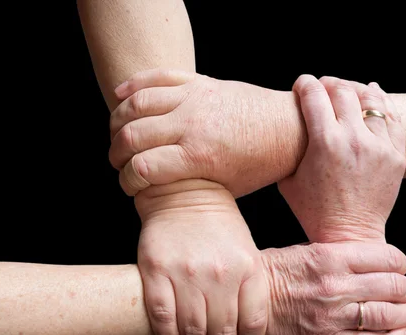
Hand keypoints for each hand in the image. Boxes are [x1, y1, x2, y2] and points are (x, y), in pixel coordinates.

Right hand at [110, 69, 305, 196]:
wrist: (289, 128)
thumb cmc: (259, 164)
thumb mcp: (226, 187)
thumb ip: (188, 184)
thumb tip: (154, 184)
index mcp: (199, 157)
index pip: (141, 168)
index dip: (127, 181)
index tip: (130, 186)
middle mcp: (192, 124)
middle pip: (131, 136)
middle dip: (116, 154)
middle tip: (119, 163)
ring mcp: (194, 98)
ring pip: (136, 103)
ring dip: (117, 121)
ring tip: (118, 135)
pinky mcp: (200, 82)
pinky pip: (156, 76)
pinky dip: (132, 85)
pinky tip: (121, 98)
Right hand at [136, 180, 266, 334]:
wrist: (186, 193)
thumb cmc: (219, 226)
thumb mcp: (247, 250)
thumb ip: (248, 286)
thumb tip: (243, 329)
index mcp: (248, 267)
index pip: (253, 324)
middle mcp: (219, 273)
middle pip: (222, 332)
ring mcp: (187, 272)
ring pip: (192, 331)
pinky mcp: (157, 270)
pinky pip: (162, 318)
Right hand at [261, 241, 405, 334]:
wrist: (249, 299)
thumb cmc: (278, 270)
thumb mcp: (309, 249)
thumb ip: (342, 252)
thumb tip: (377, 258)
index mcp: (331, 257)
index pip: (389, 258)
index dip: (401, 263)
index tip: (399, 267)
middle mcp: (335, 285)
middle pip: (394, 287)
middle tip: (405, 289)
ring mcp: (332, 315)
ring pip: (388, 316)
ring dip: (405, 313)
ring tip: (404, 311)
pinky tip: (402, 334)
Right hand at [278, 75, 405, 242]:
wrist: (349, 235)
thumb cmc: (312, 210)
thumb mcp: (288, 180)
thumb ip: (288, 149)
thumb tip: (284, 127)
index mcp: (325, 143)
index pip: (314, 94)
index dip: (304, 83)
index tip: (301, 84)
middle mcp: (354, 140)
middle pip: (343, 90)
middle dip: (329, 83)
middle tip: (322, 86)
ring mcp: (379, 147)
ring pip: (371, 99)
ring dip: (355, 89)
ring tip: (347, 90)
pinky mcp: (396, 155)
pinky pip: (392, 117)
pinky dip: (381, 103)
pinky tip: (372, 95)